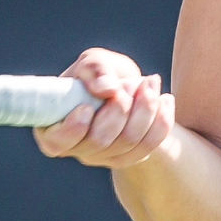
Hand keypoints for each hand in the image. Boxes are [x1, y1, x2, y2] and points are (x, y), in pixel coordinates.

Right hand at [34, 47, 175, 167]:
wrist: (126, 87)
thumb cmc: (100, 74)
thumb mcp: (93, 62)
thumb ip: (95, 69)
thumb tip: (105, 89)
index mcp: (55, 127)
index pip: (57, 142)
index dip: (73, 128)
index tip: (87, 106)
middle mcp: (77, 148)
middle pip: (100, 140)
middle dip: (120, 106)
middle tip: (129, 83)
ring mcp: (103, 157)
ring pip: (128, 142)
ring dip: (144, 108)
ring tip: (149, 82)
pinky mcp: (129, 158)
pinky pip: (150, 146)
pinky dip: (162, 120)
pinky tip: (165, 99)